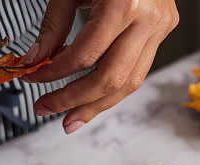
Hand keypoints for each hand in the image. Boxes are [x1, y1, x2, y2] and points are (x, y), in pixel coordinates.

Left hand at [23, 0, 178, 133]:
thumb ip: (54, 26)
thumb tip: (35, 62)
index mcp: (125, 3)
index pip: (86, 55)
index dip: (56, 73)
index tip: (33, 79)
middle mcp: (149, 19)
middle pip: (112, 79)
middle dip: (76, 101)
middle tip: (47, 111)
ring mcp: (162, 27)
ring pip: (131, 83)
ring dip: (97, 106)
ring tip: (70, 119)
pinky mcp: (165, 30)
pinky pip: (139, 69)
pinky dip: (113, 87)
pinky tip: (92, 99)